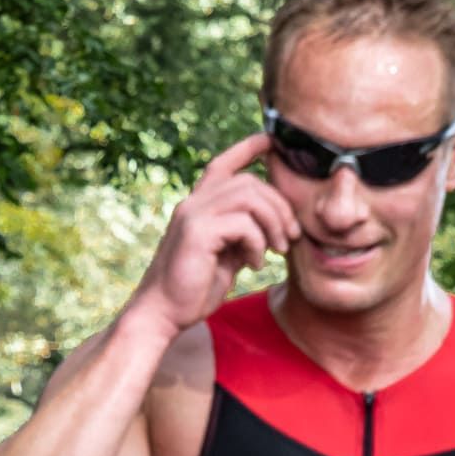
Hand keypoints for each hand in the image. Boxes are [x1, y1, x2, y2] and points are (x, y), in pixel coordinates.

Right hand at [127, 134, 299, 339]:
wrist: (163, 314)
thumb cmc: (194, 288)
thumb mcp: (225, 256)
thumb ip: (243, 235)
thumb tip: (274, 225)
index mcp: (198, 206)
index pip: (223, 165)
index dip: (247, 149)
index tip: (271, 141)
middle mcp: (193, 203)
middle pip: (248, 181)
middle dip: (279, 205)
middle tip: (291, 235)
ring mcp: (193, 215)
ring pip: (249, 196)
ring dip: (273, 222)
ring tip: (278, 249)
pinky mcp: (198, 233)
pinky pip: (243, 223)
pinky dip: (258, 243)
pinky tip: (255, 264)